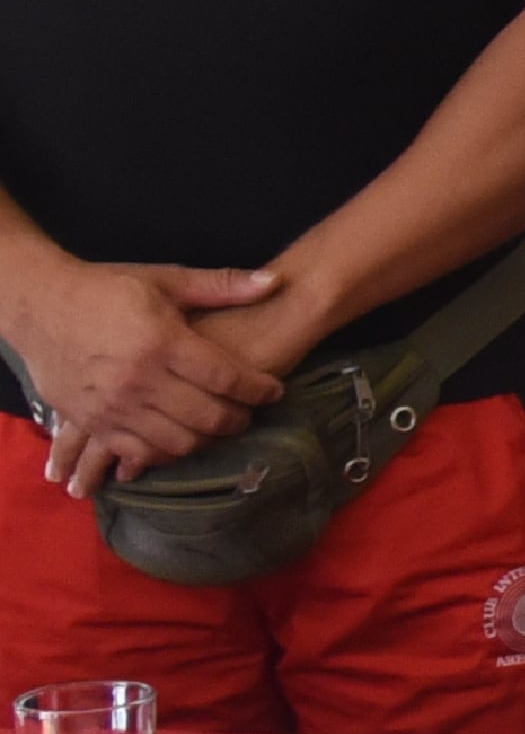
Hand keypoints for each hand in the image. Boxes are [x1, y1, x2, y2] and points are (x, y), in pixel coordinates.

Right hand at [5, 258, 286, 496]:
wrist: (40, 304)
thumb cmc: (107, 289)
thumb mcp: (165, 280)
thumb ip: (223, 285)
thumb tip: (276, 280)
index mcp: (163, 343)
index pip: (226, 378)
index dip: (258, 389)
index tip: (274, 391)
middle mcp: (139, 380)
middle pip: (207, 417)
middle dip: (238, 419)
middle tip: (249, 413)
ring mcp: (112, 405)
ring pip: (175, 442)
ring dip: (205, 440)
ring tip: (217, 427)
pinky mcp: (90, 420)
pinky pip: (136, 451)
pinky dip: (162, 453)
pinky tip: (178, 441)